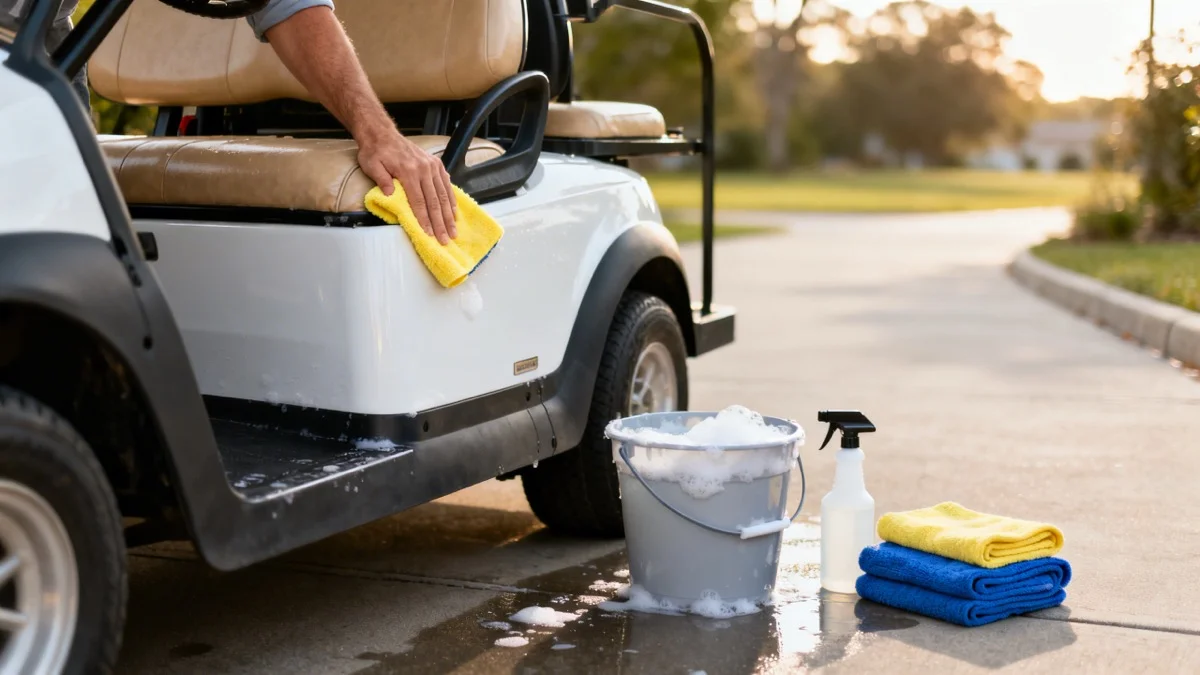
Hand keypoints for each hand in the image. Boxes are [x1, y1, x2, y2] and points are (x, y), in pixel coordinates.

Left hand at [358, 128, 457, 243]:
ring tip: (453, 231)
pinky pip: (446, 184)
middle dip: (440, 223)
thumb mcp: (372, 165)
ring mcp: (432, 166)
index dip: (424, 219)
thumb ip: (381, 180)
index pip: (418, 201)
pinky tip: (454, 212)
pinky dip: (451, 199)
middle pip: (434, 201)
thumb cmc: (375, 152)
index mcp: (408, 171)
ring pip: (443, 194)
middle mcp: (424, 169)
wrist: (382, 133)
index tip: (429, 234)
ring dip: (449, 215)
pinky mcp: (436, 164)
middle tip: (445, 239)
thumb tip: (390, 195)